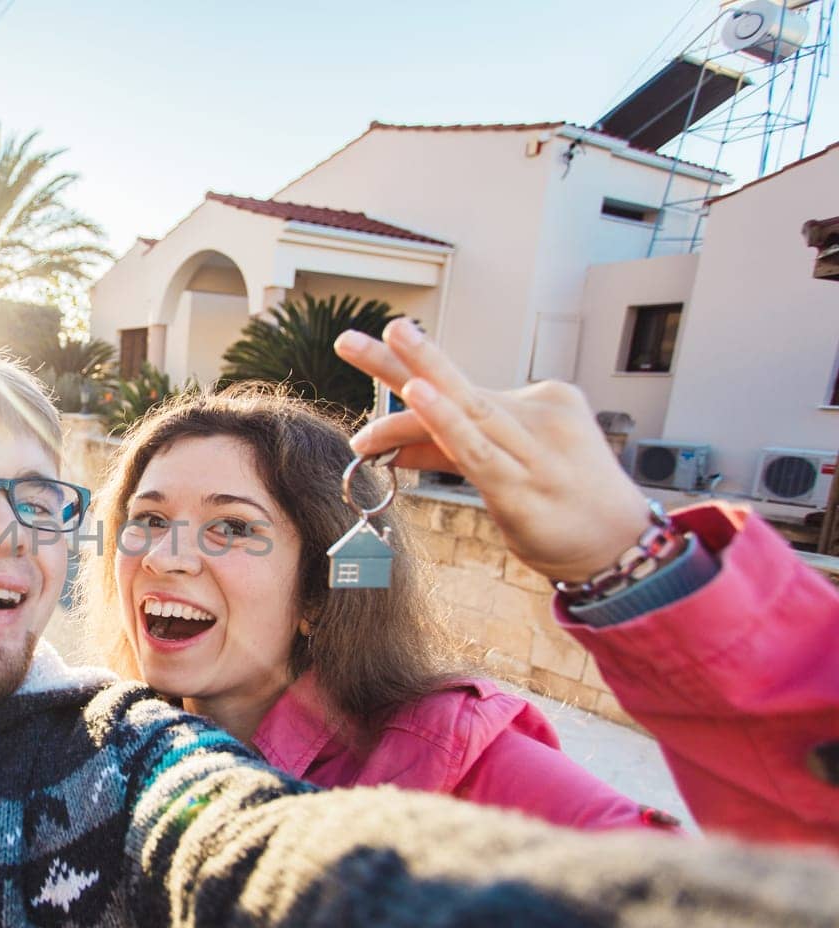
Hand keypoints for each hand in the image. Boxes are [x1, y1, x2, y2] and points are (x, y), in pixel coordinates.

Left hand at [334, 319, 653, 584]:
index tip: (364, 373)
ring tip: (382, 340)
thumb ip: (448, 452)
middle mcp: (535, 417)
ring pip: (464, 409)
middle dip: (401, 357)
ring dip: (419, 375)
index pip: (459, 394)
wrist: (623, 546)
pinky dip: (445, 422)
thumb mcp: (504, 469)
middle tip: (347, 338)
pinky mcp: (523, 485)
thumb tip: (391, 446)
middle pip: (456, 384)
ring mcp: (532, 449)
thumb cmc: (563, 504)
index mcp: (537, 403)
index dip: (403, 392)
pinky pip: (476, 449)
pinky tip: (418, 396)